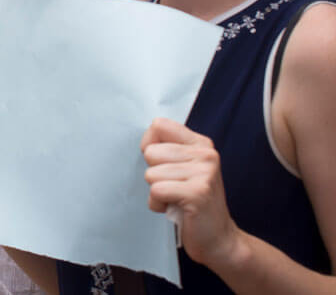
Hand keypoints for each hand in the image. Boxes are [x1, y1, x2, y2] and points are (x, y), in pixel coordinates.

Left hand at [142, 117, 242, 268]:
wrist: (218, 238)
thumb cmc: (193, 202)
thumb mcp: (184, 168)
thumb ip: (168, 149)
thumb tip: (146, 141)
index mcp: (200, 144)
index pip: (159, 125)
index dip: (150, 145)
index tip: (162, 164)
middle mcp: (205, 154)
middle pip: (150, 152)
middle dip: (154, 173)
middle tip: (174, 187)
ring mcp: (204, 173)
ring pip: (151, 173)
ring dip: (157, 191)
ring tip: (176, 198)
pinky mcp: (197, 192)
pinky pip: (157, 191)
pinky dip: (158, 204)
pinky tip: (174, 208)